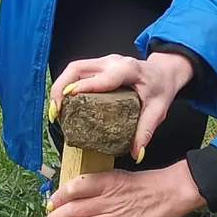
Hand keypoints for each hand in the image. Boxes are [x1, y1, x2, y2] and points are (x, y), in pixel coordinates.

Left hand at [42, 161, 205, 216]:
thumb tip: (73, 196)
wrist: (172, 192)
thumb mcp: (118, 177)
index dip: (58, 198)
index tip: (49, 205)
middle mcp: (108, 199)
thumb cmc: (145, 184)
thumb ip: (97, 186)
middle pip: (73, 210)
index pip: (74, 188)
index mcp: (106, 181)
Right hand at [48, 51, 194, 162]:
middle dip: (61, 88)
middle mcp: (112, 62)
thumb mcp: (158, 110)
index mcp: (129, 69)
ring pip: (74, 69)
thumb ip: (146, 131)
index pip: (104, 77)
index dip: (85, 86)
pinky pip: (76, 72)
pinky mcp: (97, 66)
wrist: (163, 73)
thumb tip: (136, 154)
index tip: (68, 97)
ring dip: (59, 87)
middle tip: (55, 111)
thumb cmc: (160, 88)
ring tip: (54, 110)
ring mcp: (103, 62)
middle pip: (78, 68)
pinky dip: (65, 86)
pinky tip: (61, 104)